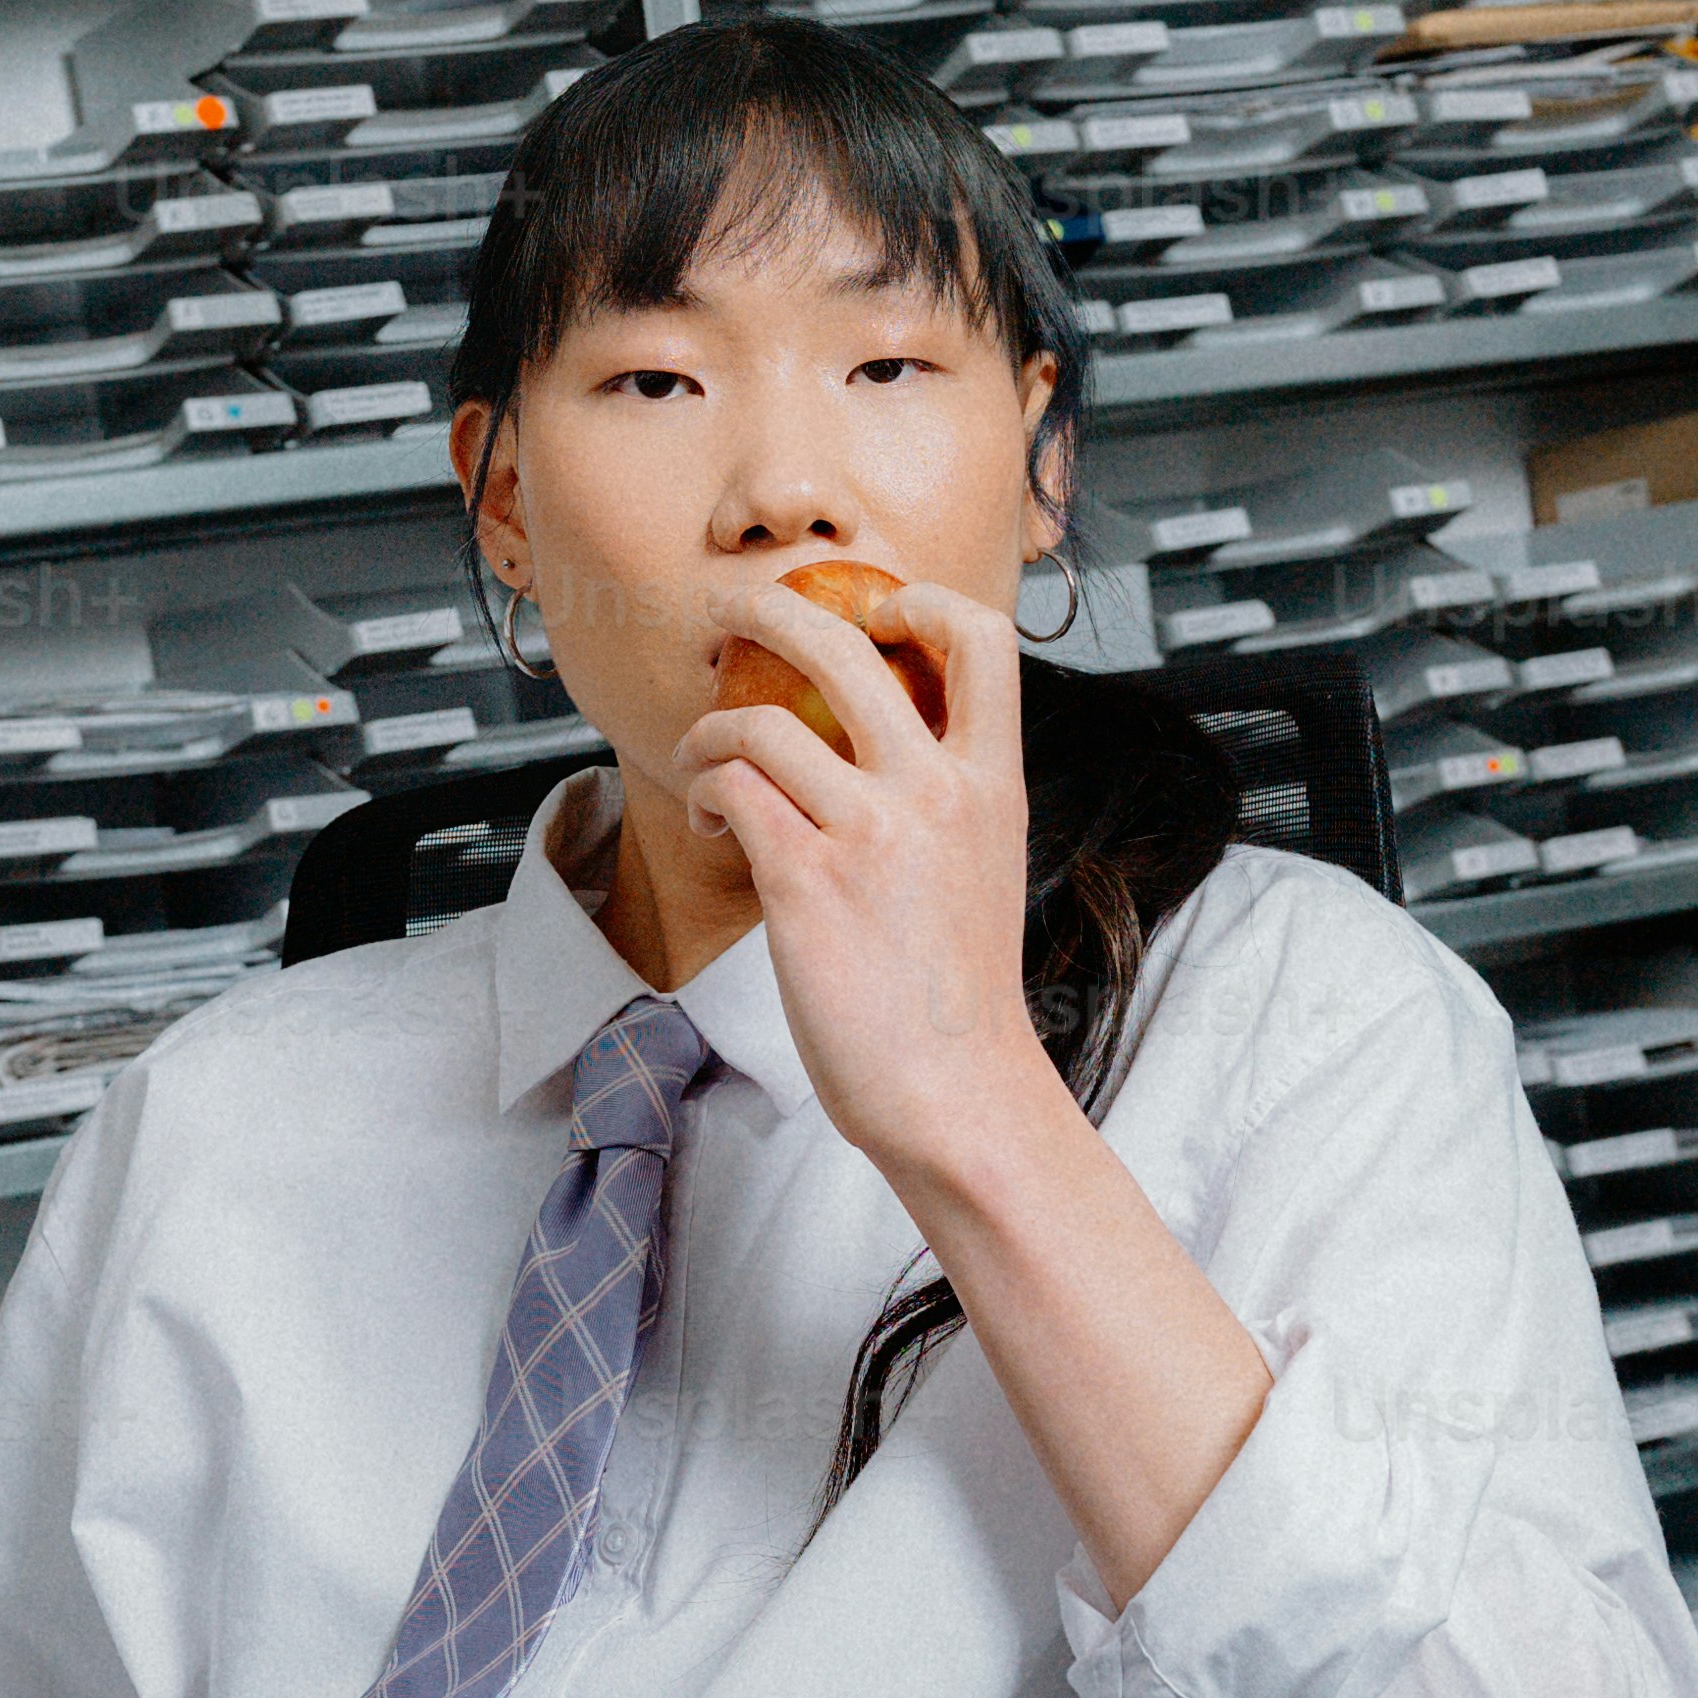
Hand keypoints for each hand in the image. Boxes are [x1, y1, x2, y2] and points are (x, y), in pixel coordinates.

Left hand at [671, 566, 1069, 1208]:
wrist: (959, 1097)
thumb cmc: (959, 1001)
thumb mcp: (985, 871)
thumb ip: (948, 802)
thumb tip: (883, 751)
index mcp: (993, 784)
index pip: (983, 638)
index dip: (921, 601)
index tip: (874, 610)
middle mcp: (937, 791)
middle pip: (846, 642)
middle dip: (766, 608)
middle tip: (728, 615)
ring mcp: (872, 832)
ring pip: (764, 720)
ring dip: (711, 729)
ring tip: (704, 762)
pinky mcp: (807, 882)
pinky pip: (733, 789)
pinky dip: (706, 790)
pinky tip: (712, 823)